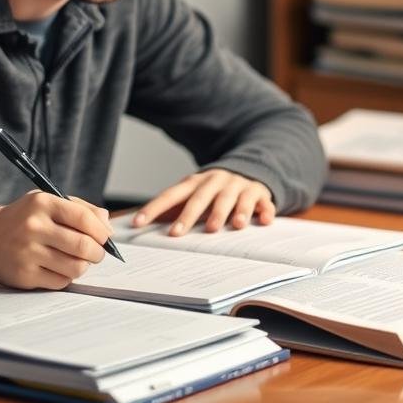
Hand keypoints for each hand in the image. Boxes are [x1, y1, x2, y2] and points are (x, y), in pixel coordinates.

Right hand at [0, 192, 111, 289]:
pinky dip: (66, 277)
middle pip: (83, 246)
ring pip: (75, 267)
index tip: (104, 237)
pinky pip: (60, 282)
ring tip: (78, 260)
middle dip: (97, 253)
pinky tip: (59, 268)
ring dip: (83, 266)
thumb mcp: (47, 202)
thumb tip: (108, 225)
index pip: (83, 218)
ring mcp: (27, 253)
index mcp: (42, 204)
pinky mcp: (24, 276)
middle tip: (97, 253)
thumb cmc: (23, 219)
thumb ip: (80, 209)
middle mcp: (33, 227)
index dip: (101, 231)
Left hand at [131, 169, 275, 235]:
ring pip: (233, 199)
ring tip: (229, 227)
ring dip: (230, 212)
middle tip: (177, 233)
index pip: (171, 195)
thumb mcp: (194, 193)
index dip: (154, 208)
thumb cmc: (214, 191)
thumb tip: (140, 223)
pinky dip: (264, 211)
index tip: (138, 223)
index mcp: (195, 182)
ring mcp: (239, 186)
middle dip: (189, 215)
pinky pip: (263, 202)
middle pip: (201, 198)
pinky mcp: (259, 193)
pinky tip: (264, 221)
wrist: (250, 170)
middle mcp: (216, 181)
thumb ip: (174, 208)